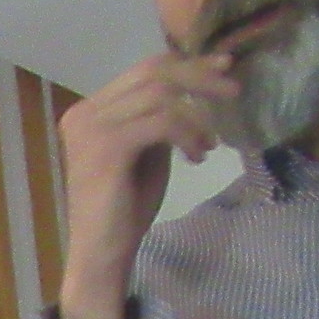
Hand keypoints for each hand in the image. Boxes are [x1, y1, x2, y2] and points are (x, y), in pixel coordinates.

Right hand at [57, 52, 239, 308]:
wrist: (102, 254)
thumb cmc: (124, 211)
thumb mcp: (145, 153)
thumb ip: (157, 121)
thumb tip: (193, 93)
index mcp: (89, 112)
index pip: (144, 71)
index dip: (187, 64)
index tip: (223, 68)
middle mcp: (85, 114)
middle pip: (153, 72)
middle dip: (199, 77)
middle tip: (233, 91)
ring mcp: (92, 129)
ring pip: (161, 94)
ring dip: (197, 115)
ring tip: (210, 142)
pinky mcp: (108, 147)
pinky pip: (162, 122)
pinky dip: (188, 134)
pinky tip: (197, 156)